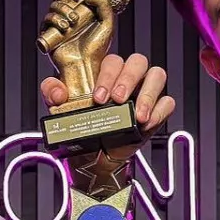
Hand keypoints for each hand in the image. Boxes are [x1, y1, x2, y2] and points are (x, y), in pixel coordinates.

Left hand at [40, 51, 175, 159]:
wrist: (95, 159)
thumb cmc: (83, 129)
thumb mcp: (62, 110)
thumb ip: (52, 93)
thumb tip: (57, 91)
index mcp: (106, 75)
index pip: (112, 61)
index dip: (107, 75)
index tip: (99, 96)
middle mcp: (128, 80)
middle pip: (138, 62)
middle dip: (128, 79)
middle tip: (118, 100)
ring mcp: (145, 93)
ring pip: (157, 75)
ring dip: (148, 94)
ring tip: (137, 114)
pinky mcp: (156, 111)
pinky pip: (167, 102)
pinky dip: (159, 111)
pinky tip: (146, 123)